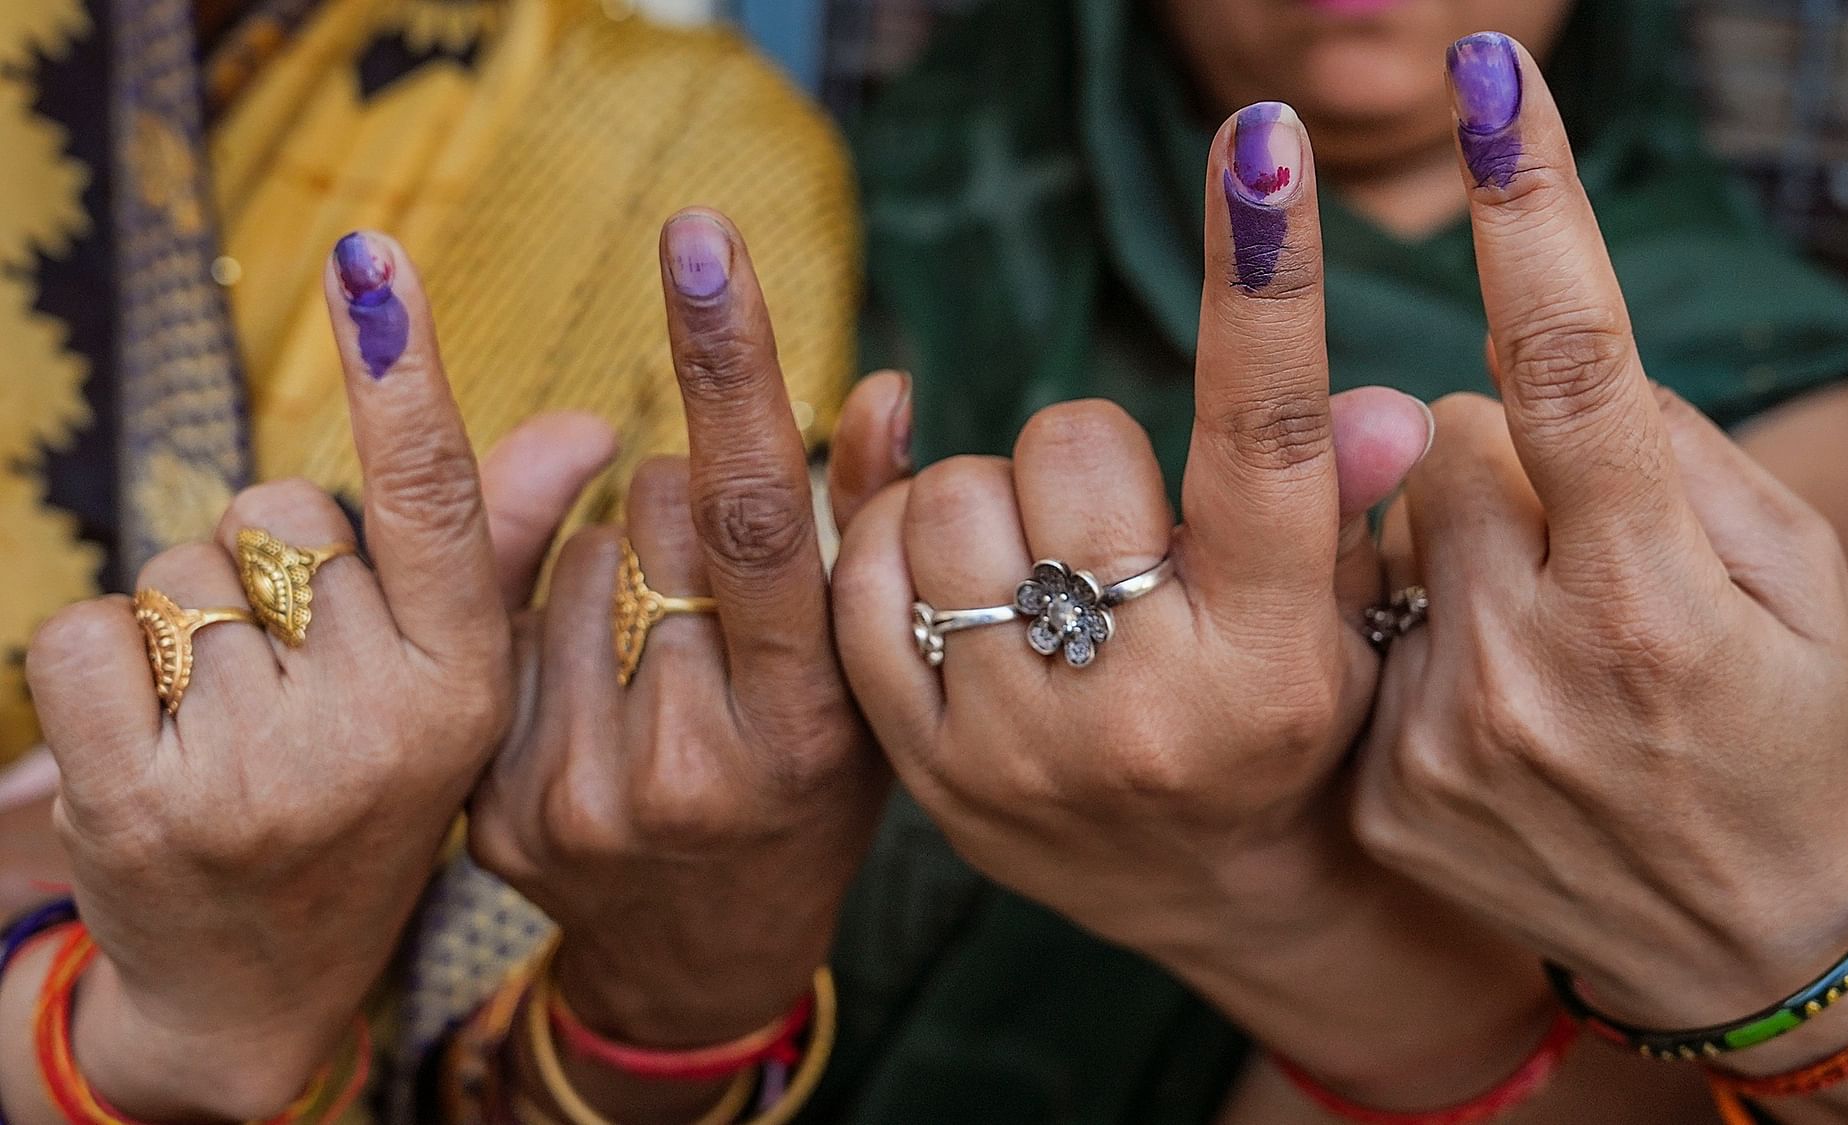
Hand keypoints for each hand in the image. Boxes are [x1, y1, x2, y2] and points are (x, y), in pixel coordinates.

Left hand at [20, 233, 608, 1117]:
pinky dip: (106, 661)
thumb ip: (502, 542)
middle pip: (280, 519)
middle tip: (298, 664)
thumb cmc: (368, 793)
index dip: (401, 373)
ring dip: (193, 617)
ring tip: (232, 712)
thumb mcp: (455, 684)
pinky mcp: (140, 804)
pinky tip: (157, 733)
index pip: (435, 504)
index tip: (372, 259)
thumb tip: (590, 424)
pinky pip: (90, 630)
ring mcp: (259, 775)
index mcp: (468, 690)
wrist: (254, 984)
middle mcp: (380, 733)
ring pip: (182, 572)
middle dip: (274, 563)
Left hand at [466, 211, 906, 1114]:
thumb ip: (873, 532)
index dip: (731, 369)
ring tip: (657, 640)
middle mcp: (691, 770)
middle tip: (714, 571)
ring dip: (612, 557)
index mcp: (805, 728)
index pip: (753, 519)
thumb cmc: (813, 787)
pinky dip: (547, 618)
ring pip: (568, 559)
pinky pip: (502, 629)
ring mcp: (582, 798)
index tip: (698, 235)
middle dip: (684, 497)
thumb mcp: (874, 678)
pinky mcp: (495, 813)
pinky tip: (593, 677)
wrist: (706, 952)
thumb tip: (885, 386)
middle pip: (653, 515)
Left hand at [832, 102, 1435, 1070]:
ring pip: (953, 500)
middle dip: (1091, 452)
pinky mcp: (926, 770)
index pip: (1267, 440)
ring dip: (994, 498)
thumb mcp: (1343, 620)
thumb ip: (1345, 504)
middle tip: (1118, 519)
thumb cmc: (1292, 723)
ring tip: (1045, 562)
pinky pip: (864, 578)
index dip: (1264, 283)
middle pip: (1073, 443)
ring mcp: (1019, 748)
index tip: (1261, 145)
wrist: (1212, 892)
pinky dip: (900, 545)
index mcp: (1271, 661)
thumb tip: (1380, 408)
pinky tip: (962, 585)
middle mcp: (1143, 710)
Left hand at [1352, 34, 1847, 1031]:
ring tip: (1536, 645)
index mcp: (1654, 594)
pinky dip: (1411, 636)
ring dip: (1447, 548)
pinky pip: (1360, 631)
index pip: (1577, 370)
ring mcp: (1440, 733)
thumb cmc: (1784, 729)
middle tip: (1568, 542)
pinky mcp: (1380, 785)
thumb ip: (1668, 451)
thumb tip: (1529, 363)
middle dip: (1496, 456)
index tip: (1493, 86)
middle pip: (1444, 437)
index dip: (1534, 219)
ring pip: (1390, 531)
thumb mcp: (1796, 582)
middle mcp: (1531, 661)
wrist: (1736, 942)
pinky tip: (1489, 709)